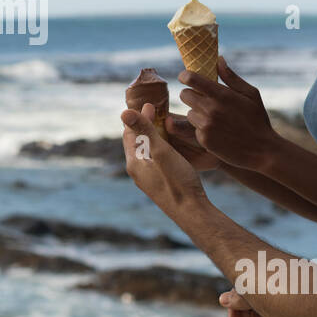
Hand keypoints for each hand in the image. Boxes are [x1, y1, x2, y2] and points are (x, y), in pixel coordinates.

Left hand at [121, 103, 210, 222]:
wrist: (192, 212)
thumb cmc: (177, 181)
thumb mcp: (161, 151)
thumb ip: (144, 131)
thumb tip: (123, 112)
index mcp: (134, 163)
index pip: (129, 133)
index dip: (138, 117)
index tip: (150, 104)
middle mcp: (137, 171)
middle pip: (136, 142)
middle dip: (143, 125)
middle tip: (154, 109)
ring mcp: (148, 179)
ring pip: (146, 151)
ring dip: (152, 136)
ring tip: (162, 123)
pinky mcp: (159, 184)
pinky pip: (154, 160)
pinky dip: (159, 147)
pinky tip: (170, 145)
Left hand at [178, 59, 279, 172]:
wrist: (262, 151)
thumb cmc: (258, 120)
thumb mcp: (251, 95)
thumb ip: (231, 77)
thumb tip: (219, 59)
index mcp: (222, 95)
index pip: (191, 79)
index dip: (185, 76)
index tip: (185, 77)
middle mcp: (211, 109)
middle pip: (184, 95)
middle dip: (191, 95)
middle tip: (202, 99)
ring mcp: (206, 125)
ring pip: (188, 113)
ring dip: (197, 113)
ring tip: (214, 118)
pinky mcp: (203, 140)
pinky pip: (194, 129)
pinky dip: (202, 129)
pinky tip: (217, 132)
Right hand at [218, 289, 277, 316]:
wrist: (314, 293)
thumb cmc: (278, 290)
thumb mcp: (256, 295)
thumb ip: (238, 298)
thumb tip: (222, 299)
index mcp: (251, 284)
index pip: (236, 299)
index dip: (234, 315)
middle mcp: (261, 290)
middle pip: (248, 310)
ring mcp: (273, 299)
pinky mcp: (283, 308)